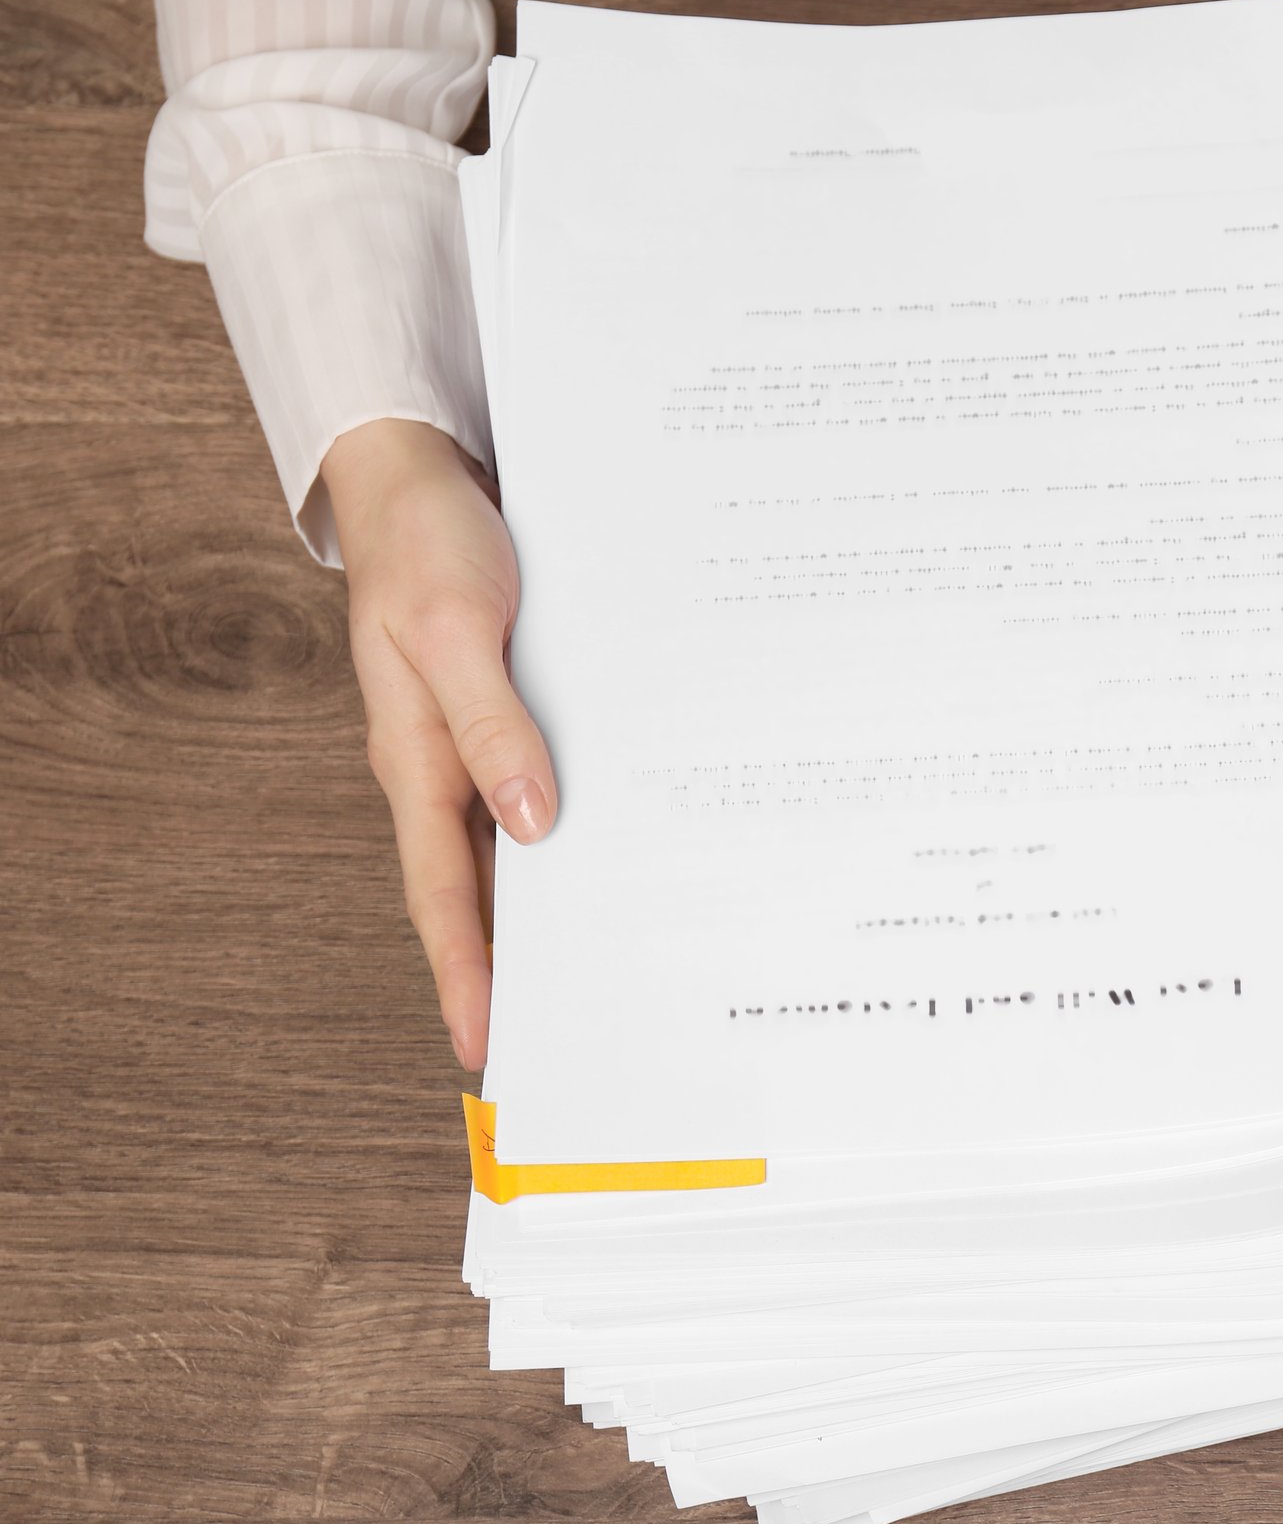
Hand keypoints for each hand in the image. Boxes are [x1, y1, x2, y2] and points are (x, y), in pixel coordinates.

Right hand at [323, 419, 555, 1070]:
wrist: (422, 477)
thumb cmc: (425, 545)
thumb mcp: (452, 627)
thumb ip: (490, 723)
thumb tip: (531, 824)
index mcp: (416, 760)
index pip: (441, 894)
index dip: (465, 972)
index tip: (487, 1045)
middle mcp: (447, 767)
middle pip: (481, 889)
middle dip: (518, 964)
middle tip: (571, 1036)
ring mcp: (480, 744)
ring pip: (518, 848)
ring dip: (556, 905)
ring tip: (612, 972)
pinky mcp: (514, 715)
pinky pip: (545, 789)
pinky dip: (578, 831)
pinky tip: (624, 855)